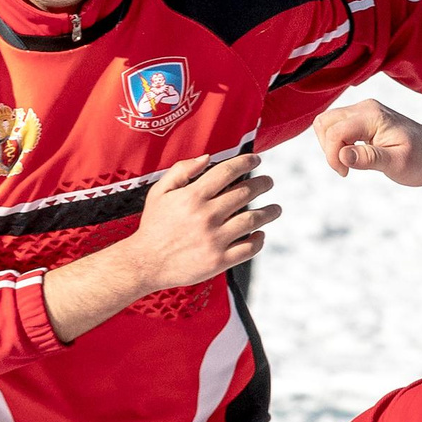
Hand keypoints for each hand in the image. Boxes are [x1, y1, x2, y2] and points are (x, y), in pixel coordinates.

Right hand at [124, 152, 277, 287]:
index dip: (246, 162)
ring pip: (253, 220)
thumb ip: (181, 171)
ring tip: (275, 208)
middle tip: (268, 182)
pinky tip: (260, 234)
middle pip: (245, 193)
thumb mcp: (159, 192)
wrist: (145, 262)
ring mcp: (215, 239)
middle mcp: (206, 216)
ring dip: (269, 212)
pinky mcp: (219, 261)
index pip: (227, 172)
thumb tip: (207, 158)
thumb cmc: (153, 226)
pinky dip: (259, 240)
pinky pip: (249, 248)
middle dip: (262, 184)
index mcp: (192, 196)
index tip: (257, 160)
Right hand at [314, 100, 421, 183]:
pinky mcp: (361, 118)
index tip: (345, 173)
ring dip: (330, 145)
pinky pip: (337, 125)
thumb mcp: (398, 164)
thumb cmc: (420, 159)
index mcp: (373, 116)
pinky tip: (352, 155)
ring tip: (348, 162)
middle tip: (345, 168)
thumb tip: (342, 156)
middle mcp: (365, 108)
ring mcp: (363, 111)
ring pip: (327, 123)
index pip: (335, 131)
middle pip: (325, 122)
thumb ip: (370, 158)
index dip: (333, 155)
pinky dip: (337, 142)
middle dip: (328, 149)